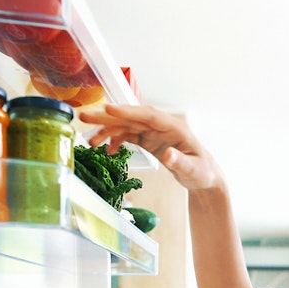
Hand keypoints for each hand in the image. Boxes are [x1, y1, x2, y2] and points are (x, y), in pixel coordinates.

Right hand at [78, 104, 225, 191]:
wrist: (204, 178)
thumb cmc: (202, 172)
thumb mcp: (194, 170)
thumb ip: (180, 162)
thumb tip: (167, 155)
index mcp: (174, 127)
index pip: (148, 115)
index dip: (128, 112)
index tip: (108, 109)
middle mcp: (162, 126)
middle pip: (132, 118)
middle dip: (108, 117)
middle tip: (85, 117)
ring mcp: (154, 132)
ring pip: (127, 126)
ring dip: (108, 131)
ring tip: (90, 141)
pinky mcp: (149, 140)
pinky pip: (129, 136)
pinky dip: (116, 141)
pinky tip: (107, 151)